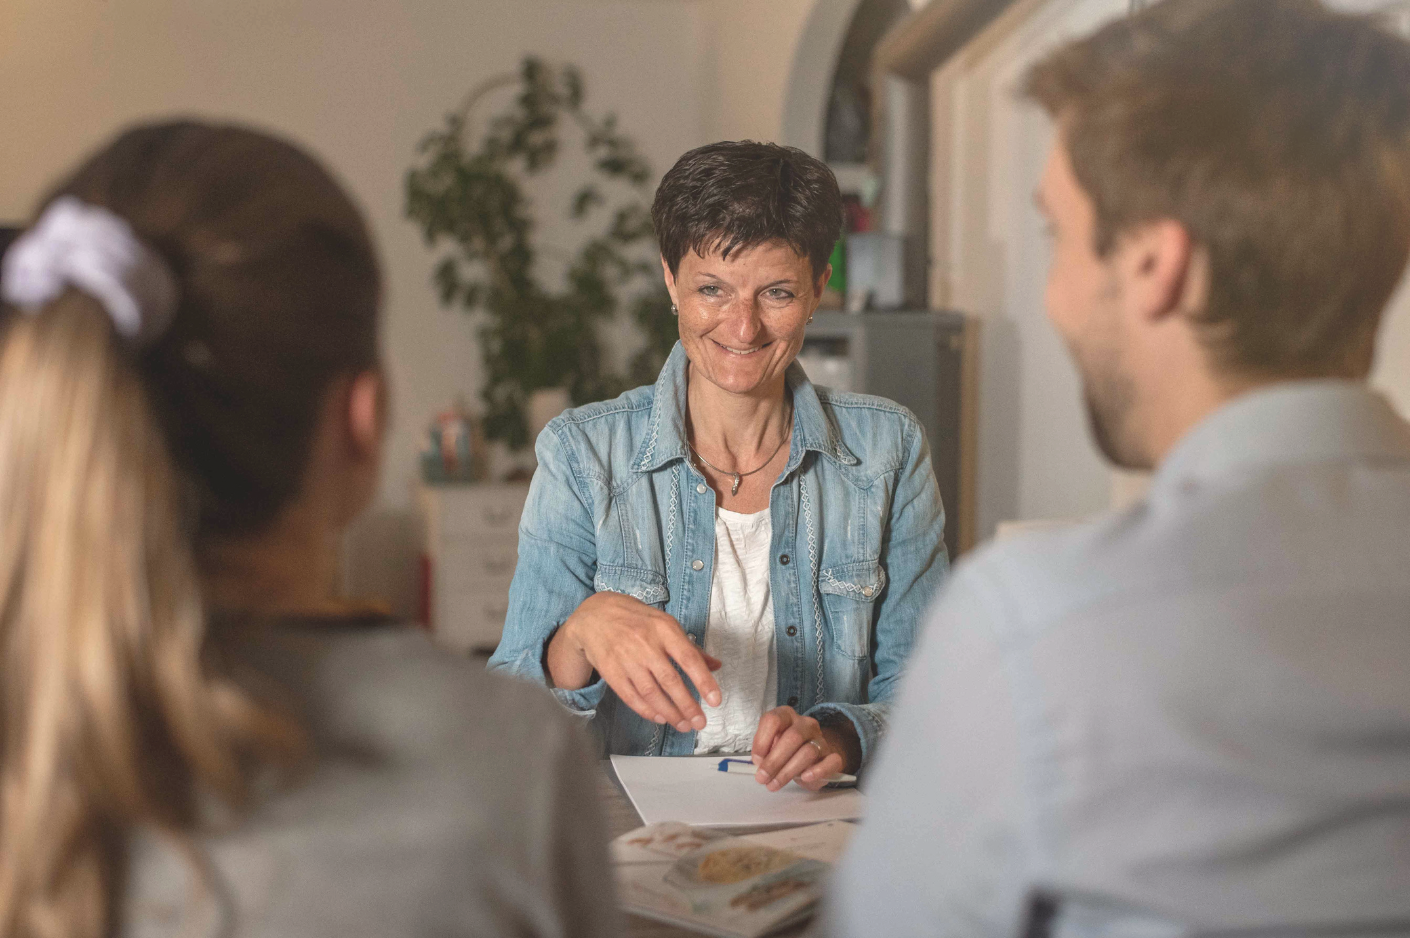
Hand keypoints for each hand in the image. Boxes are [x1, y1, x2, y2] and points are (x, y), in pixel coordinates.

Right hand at [547, 591, 722, 732]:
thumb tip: (715, 666)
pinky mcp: (611, 671)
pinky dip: (647, 710)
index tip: (715, 701)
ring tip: (683, 725)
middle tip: (699, 722)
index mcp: (664, 628)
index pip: (688, 658)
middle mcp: (645, 644)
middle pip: (670, 680)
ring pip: (651, 693)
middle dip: (687, 705)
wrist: (595, 616)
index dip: (703, 681)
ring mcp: (626, 658)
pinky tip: (660, 718)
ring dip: (670, 713)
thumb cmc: (637, 620)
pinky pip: (632, 697)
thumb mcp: (665, 625)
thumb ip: (690, 647)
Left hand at [750, 706, 846, 791]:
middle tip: (762, 778)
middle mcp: (805, 724)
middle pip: (793, 737)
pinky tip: (805, 778)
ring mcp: (821, 739)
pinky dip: (818, 771)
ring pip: (808, 752)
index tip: (756, 760)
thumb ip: (764, 750)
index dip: (762, 740)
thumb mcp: (770, 747)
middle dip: (774, 761)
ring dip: (788, 771)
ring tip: (774, 785)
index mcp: (787, 716)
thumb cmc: (785, 751)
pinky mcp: (832, 756)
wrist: (811, 759)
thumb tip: (761, 761)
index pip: (774, 719)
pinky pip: (831, 761)